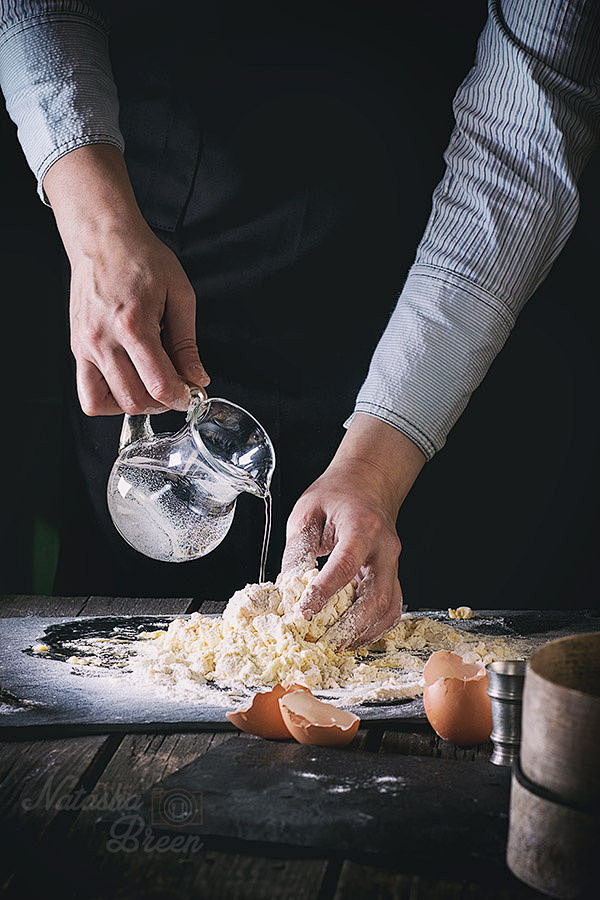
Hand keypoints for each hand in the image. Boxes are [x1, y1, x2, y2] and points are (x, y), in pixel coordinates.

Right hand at [44, 145, 209, 414]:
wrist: (101, 237)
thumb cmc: (140, 258)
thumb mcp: (178, 294)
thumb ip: (187, 342)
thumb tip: (197, 377)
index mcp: (133, 325)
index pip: (159, 384)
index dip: (182, 398)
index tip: (193, 394)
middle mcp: (103, 340)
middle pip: (134, 400)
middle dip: (162, 404)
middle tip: (176, 389)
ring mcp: (85, 347)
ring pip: (108, 403)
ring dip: (136, 406)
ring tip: (152, 388)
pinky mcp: (76, 349)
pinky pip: (88, 393)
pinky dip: (110, 400)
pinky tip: (129, 384)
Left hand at [282, 414, 425, 649]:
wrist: (368, 483)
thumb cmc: (335, 496)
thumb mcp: (306, 512)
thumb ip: (298, 549)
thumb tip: (287, 589)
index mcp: (362, 526)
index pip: (345, 564)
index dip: (324, 592)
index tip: (302, 613)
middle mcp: (384, 548)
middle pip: (376, 596)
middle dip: (350, 625)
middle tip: (323, 641)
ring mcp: (393, 564)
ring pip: (389, 608)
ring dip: (363, 633)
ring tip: (336, 645)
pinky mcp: (393, 576)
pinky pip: (391, 609)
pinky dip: (374, 629)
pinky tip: (352, 636)